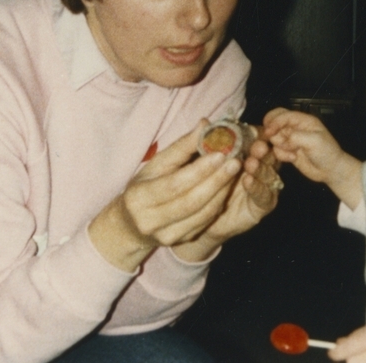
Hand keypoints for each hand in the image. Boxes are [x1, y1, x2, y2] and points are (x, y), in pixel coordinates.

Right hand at [89, 121, 242, 270]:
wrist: (130, 224)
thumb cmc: (144, 186)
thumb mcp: (156, 165)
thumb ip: (181, 147)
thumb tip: (205, 124)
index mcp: (139, 198)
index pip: (174, 184)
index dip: (199, 170)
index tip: (220, 154)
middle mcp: (150, 220)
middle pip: (190, 201)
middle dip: (216, 180)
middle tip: (235, 162)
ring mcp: (166, 235)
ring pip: (201, 214)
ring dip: (222, 192)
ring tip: (234, 171)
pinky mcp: (179, 241)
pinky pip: (204, 222)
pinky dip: (218, 204)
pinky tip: (226, 188)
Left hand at [174, 131, 281, 260]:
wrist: (191, 217)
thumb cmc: (193, 183)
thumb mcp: (194, 161)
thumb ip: (201, 142)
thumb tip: (203, 122)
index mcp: (245, 152)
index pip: (257, 139)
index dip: (257, 134)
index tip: (251, 129)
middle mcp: (256, 168)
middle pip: (268, 155)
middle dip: (262, 150)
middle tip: (257, 146)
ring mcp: (260, 187)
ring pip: (268, 175)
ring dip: (261, 168)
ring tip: (250, 163)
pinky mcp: (259, 208)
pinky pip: (264, 198)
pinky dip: (258, 188)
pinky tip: (248, 181)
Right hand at [262, 108, 343, 182]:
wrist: (330, 170)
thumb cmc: (327, 153)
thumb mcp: (314, 141)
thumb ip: (296, 137)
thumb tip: (284, 139)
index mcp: (303, 120)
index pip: (283, 115)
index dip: (274, 121)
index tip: (269, 131)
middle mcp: (295, 128)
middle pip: (274, 121)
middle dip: (271, 130)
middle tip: (270, 138)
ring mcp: (291, 139)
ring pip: (274, 137)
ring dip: (279, 145)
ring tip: (292, 151)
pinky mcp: (288, 150)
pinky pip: (277, 150)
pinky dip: (282, 155)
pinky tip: (293, 158)